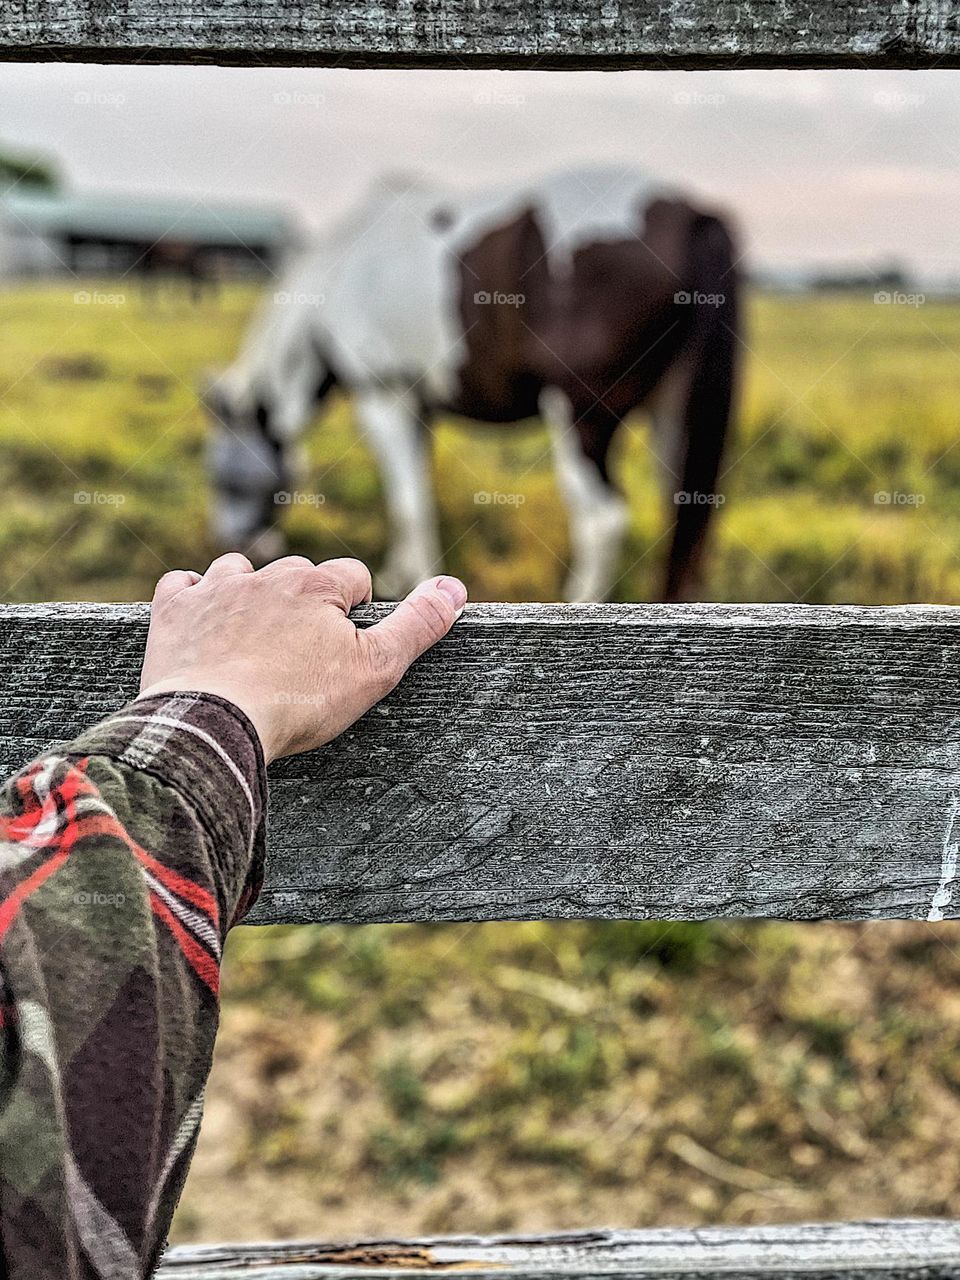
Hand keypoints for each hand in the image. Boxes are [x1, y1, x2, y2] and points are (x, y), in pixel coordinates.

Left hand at [138, 554, 466, 762]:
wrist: (214, 723)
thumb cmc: (298, 701)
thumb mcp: (374, 669)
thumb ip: (417, 626)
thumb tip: (455, 587)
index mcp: (316, 583)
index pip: (352, 576)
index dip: (356, 608)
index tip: (348, 643)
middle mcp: (265, 575)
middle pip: (296, 572)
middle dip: (304, 602)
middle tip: (303, 653)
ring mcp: (215, 590)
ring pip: (238, 571)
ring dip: (248, 592)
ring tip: (254, 634)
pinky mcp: (174, 612)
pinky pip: (182, 586)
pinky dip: (193, 598)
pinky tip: (202, 621)